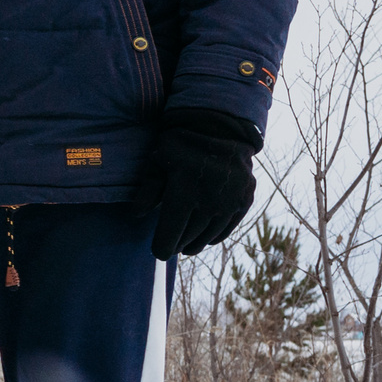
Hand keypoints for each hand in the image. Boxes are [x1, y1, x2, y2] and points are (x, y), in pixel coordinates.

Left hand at [130, 108, 258, 260]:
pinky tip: (206, 239)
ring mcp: (230, 201)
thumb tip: (137, 215)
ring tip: (186, 247)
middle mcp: (210, 200)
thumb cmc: (179, 146)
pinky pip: (228, 227)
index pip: (171, 234)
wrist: (220, 129)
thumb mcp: (157, 161)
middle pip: (189, 237)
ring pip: (209, 235)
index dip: (162, 246)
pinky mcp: (244, 199)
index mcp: (184, 191)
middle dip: (178, 244)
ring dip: (196, 243)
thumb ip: (147, 189)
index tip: (158, 252)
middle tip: (170, 247)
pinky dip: (216, 235)